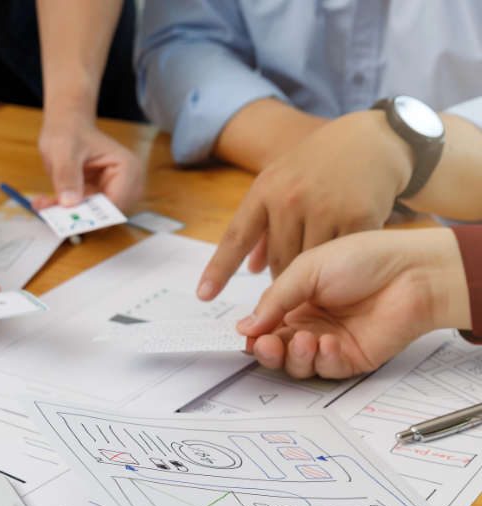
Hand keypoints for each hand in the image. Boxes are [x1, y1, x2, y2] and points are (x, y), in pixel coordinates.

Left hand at [37, 110, 143, 210]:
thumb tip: (69, 203)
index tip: (69, 217)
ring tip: (45, 204)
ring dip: (68, 216)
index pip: (117, 203)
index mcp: (128, 169)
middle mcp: (126, 185)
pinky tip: (46, 202)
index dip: (95, 215)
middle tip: (53, 213)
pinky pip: (83, 216)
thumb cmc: (70, 133)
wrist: (66, 129)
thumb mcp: (64, 150)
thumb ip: (67, 175)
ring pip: (93, 219)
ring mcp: (112, 194)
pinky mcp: (98, 202)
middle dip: (79, 217)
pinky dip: (64, 212)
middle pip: (107, 215)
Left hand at [197, 110, 414, 299]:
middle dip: (284, 274)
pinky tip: (345, 249)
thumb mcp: (282, 182)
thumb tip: (252, 269)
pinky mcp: (357, 217)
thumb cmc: (319, 165)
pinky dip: (341, 260)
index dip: (218, 270)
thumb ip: (265, 226)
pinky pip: (340, 258)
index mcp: (266, 189)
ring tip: (322, 256)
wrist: (372, 140)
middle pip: (278, 262)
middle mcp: (290, 198)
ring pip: (308, 265)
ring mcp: (325, 207)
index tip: (203, 295)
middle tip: (297, 270)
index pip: (236, 238)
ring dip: (312, 271)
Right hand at [235, 228, 469, 378]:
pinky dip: (322, 360)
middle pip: (277, 350)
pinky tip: (328, 343)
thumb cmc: (364, 259)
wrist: (411, 272)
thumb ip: (275, 299)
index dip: (255, 334)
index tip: (249, 336)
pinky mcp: (351, 359)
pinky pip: (326, 370)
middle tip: (269, 345)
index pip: (265, 325)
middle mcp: (311, 323)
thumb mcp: (308, 269)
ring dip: (295, 357)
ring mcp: (330, 342)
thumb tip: (244, 327)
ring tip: (307, 341)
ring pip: (297, 365)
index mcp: (297, 300)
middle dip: (269, 351)